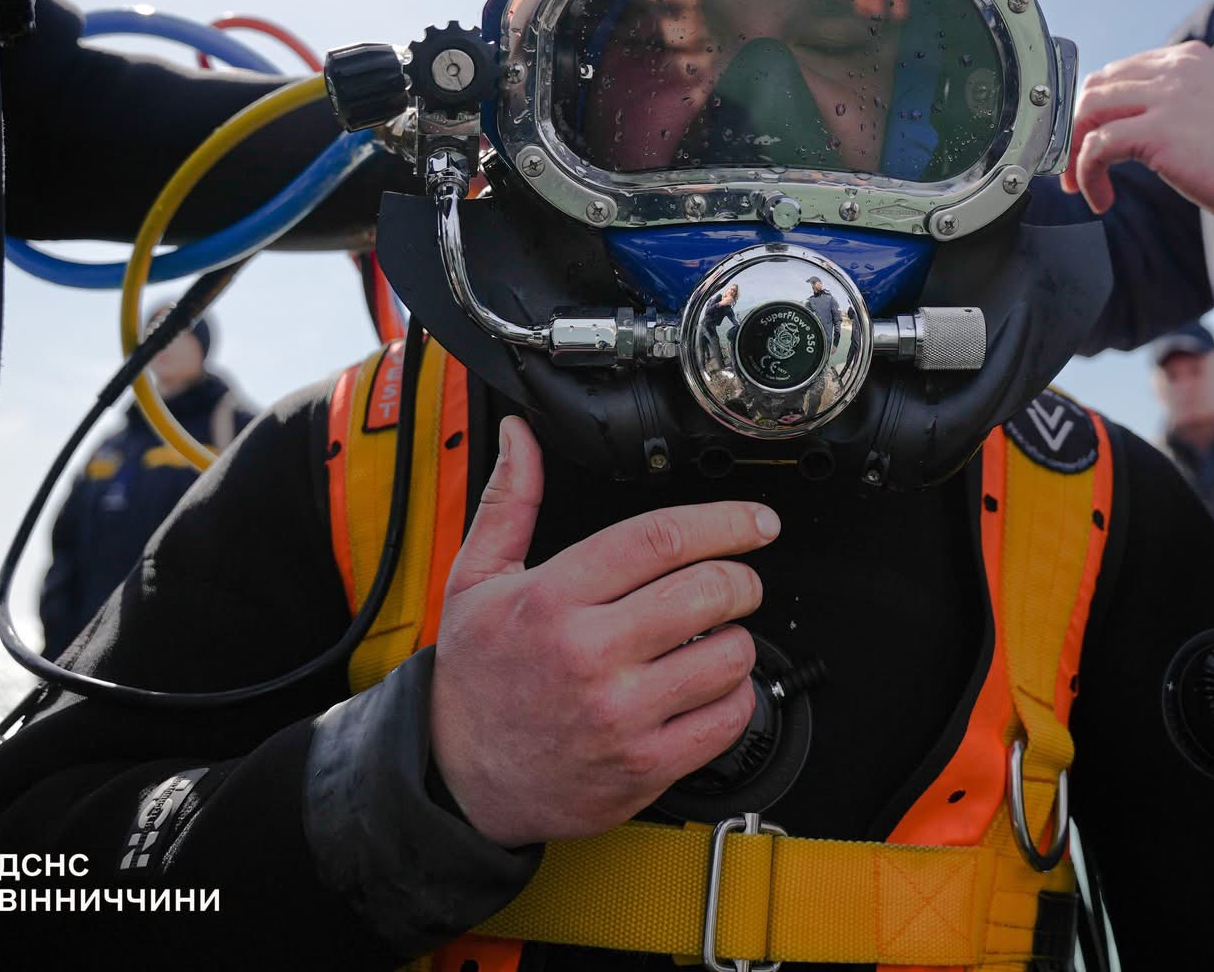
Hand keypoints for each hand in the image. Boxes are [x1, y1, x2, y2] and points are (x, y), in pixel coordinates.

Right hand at [428, 417, 778, 845]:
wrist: (457, 778)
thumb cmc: (476, 676)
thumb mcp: (476, 579)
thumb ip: (510, 501)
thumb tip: (520, 436)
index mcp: (552, 597)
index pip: (661, 539)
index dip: (726, 521)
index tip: (756, 522)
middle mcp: (588, 653)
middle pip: (708, 592)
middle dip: (742, 579)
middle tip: (739, 582)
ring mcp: (619, 714)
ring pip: (729, 655)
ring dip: (738, 639)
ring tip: (714, 639)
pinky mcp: (643, 765)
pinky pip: (727, 718)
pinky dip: (735, 696)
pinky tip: (708, 688)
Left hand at [1063, 41, 1213, 223]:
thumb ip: (1180, 104)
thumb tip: (1139, 129)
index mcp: (1188, 59)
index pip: (1121, 72)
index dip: (1098, 110)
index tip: (1093, 142)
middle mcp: (1173, 69)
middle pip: (1098, 88)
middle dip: (1078, 128)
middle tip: (1078, 166)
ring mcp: (1164, 97)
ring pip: (1089, 111)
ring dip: (1076, 153)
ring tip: (1084, 185)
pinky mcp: (1158, 131)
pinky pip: (1097, 146)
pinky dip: (1088, 174)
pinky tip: (1102, 198)